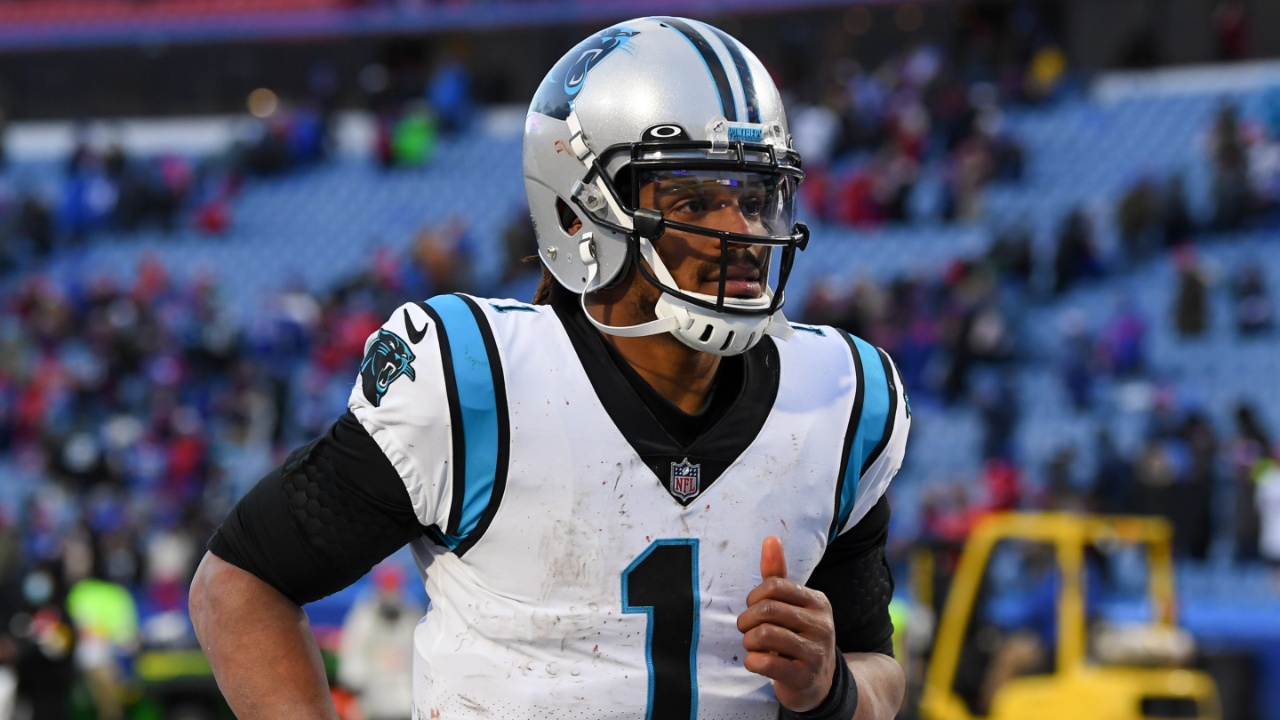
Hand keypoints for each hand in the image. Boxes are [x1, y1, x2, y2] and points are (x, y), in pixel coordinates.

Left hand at [736, 536, 838, 712]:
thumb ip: (778, 574)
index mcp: (818, 601)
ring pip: (763, 635)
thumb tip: (770, 538)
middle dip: (746, 620)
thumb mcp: (792, 605)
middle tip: (747, 629)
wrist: (819, 683)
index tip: (753, 608)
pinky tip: (757, 663)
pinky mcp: (805, 678)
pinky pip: (765, 663)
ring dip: (748, 641)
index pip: (774, 586)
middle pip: (766, 610)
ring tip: (753, 646)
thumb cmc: (798, 636)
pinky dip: (752, 662)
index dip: (754, 597)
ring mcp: (816, 653)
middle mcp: (822, 625)